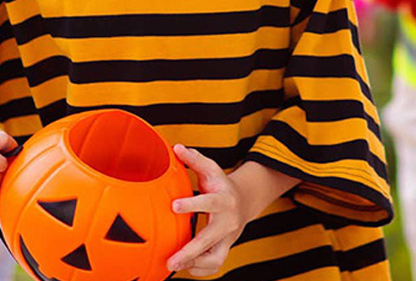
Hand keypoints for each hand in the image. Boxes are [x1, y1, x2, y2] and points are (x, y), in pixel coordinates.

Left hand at [167, 145, 247, 276]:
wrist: (244, 202)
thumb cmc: (219, 185)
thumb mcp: (211, 170)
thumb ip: (195, 160)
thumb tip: (176, 147)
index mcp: (223, 199)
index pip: (209, 202)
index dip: (192, 204)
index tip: (173, 206)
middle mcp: (227, 221)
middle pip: (210, 239)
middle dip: (190, 251)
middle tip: (170, 261)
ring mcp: (228, 238)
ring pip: (216, 258)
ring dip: (195, 264)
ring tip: (175, 265)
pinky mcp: (225, 250)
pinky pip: (215, 266)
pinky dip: (200, 270)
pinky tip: (185, 267)